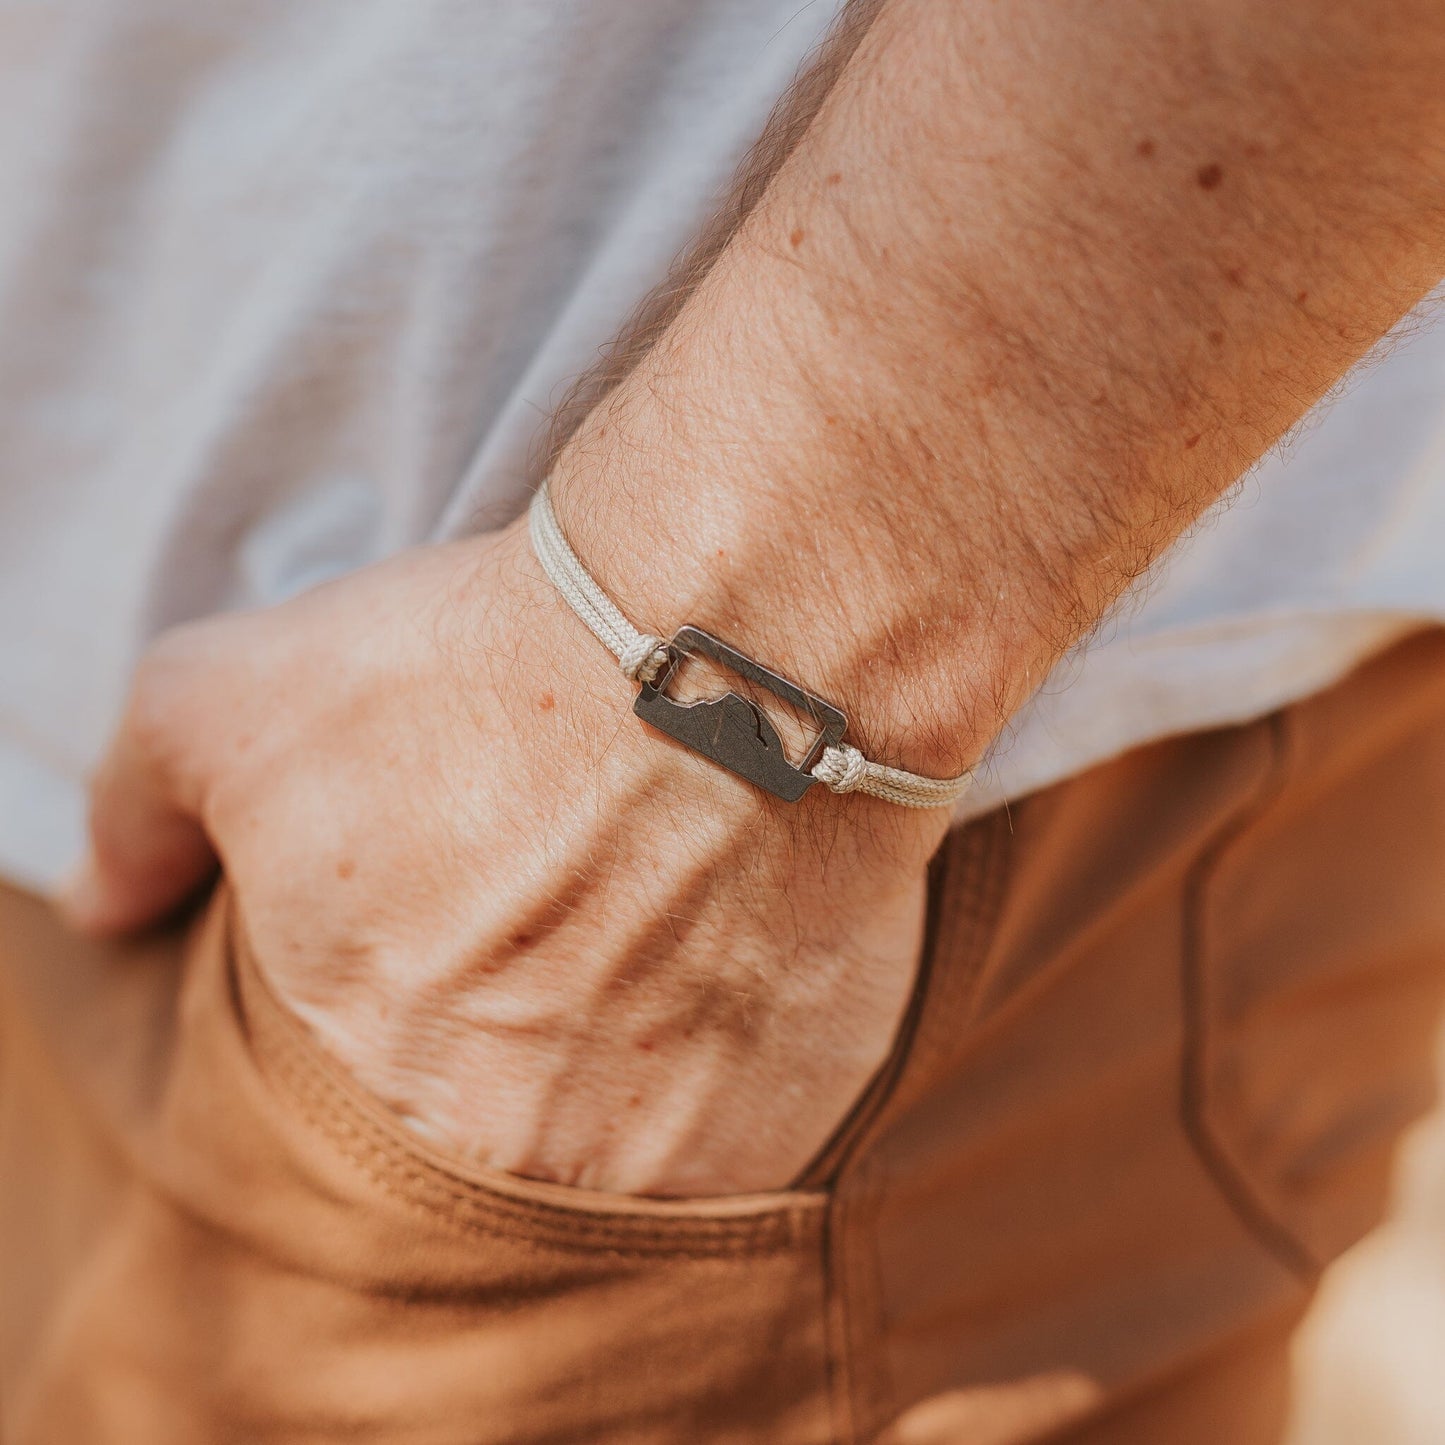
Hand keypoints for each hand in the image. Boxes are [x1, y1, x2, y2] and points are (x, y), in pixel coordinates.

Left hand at [61, 516, 947, 1195]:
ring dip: (621, 1047)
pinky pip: (741, 1127)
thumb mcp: (241, 692)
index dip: (398, 973)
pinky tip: (730, 949)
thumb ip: (141, 806)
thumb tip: (103, 897)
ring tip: (651, 916)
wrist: (731, 643)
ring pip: (617, 1132)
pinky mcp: (788, 1120)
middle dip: (506, 1019)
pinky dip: (727, 1056)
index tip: (455, 895)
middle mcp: (514, 1151)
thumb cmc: (479, 663)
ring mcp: (665, 1154)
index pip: (350, 1077)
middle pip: (487, 1114)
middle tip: (556, 901)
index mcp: (362, 1074)